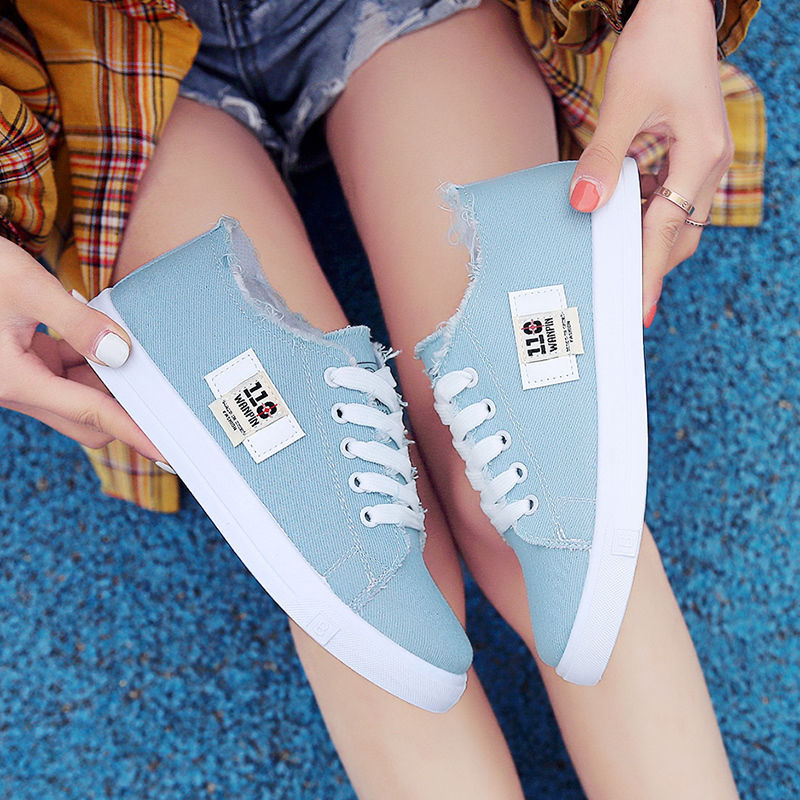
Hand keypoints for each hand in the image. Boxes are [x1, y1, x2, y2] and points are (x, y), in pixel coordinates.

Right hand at [0, 237, 161, 458]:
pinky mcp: (21, 363)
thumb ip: (77, 321)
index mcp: (15, 382)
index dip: (134, 433)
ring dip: (108, 383)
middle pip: (86, 418)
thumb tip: (120, 353)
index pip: (92, 416)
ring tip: (140, 359)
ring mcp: (19, 377)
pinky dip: (90, 364)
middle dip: (124, 409)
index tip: (167, 450)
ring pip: (78, 397)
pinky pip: (65, 375)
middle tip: (166, 396)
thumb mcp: (25, 286)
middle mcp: (17, 388)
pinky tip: (106, 341)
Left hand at [568, 0, 732, 325]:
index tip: (637, 311)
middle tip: (617, 291)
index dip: (648, 273)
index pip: (668, 231)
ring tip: (610, 256)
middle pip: (680, 234)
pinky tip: (618, 211)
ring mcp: (704, 158)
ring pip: (676, 218)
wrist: (679, 8)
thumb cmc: (658, 46)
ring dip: (645, 237)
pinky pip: (670, 196)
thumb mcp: (623, 104)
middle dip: (649, 263)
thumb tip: (582, 204)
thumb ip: (602, 159)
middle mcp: (710, 163)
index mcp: (702, 155)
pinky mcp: (692, 151)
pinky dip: (645, 211)